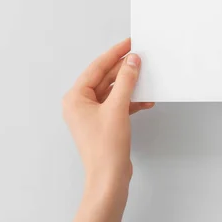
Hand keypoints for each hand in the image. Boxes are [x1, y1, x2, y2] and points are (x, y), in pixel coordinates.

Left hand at [62, 38, 153, 188]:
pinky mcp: (103, 124)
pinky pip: (117, 105)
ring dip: (130, 86)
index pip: (96, 68)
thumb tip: (132, 61)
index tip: (129, 43)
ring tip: (146, 77)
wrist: (109, 178)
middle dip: (124, 70)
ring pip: (112, 92)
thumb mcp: (118, 108)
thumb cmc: (106, 148)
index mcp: (75, 98)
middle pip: (104, 78)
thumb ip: (126, 81)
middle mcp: (80, 105)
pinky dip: (130, 101)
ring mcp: (91, 115)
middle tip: (140, 58)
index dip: (114, 54)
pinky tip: (145, 100)